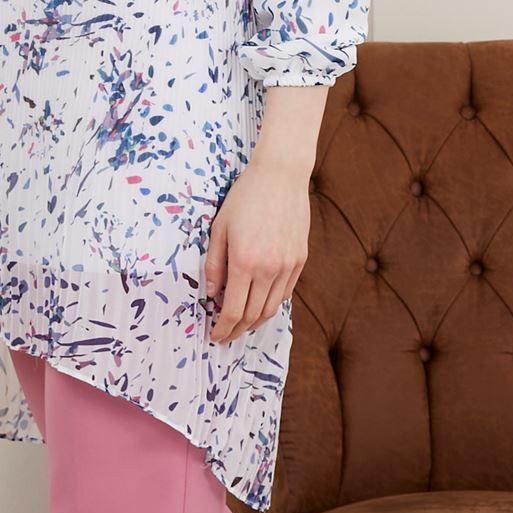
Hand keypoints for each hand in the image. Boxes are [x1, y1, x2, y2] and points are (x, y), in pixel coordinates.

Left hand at [203, 150, 311, 342]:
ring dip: (255, 321)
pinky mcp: (300, 260)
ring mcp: (288, 265)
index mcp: (244, 261)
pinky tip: (260, 304)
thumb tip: (212, 294)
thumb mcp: (220, 227)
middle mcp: (269, 268)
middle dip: (237, 330)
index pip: (233, 310)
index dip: (223, 328)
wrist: (280, 176)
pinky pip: (285, 292)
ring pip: (271, 308)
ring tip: (242, 324)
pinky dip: (271, 304)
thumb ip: (215, 263)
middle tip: (225, 335)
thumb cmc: (245, 197)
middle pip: (253, 315)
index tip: (214, 336)